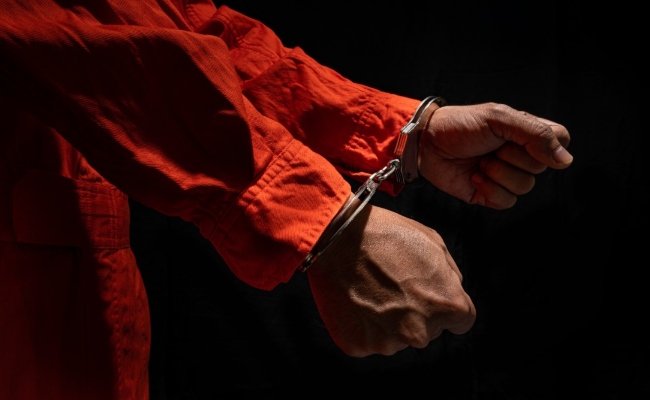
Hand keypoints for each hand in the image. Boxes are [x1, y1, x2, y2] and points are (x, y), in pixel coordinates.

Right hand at [306, 202, 475, 356]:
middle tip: (393, 284)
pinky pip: (368, 339)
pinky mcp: (358, 345)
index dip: (444, 304)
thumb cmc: (387, 235)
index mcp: (449, 306)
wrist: (337, 238)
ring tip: (371, 288)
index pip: (461, 320)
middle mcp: (421, 332)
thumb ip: (450, 276)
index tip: (428, 292)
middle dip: (416, 312)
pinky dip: (364, 325)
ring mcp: (388, 343)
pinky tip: (356, 299)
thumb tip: (452, 293)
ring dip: (388, 320)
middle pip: (427, 330)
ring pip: (396, 337)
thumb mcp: (435, 244)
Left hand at [419, 102, 572, 208]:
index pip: (560, 140)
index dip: (548, 146)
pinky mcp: (489, 194)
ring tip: (479, 161)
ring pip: (524, 187)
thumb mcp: (499, 119)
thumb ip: (535, 134)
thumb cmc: (460, 125)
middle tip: (489, 147)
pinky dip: (489, 190)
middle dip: (511, 158)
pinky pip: (506, 202)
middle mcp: (519, 155)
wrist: (427, 143)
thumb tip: (564, 160)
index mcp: (526, 132)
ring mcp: (505, 175)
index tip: (523, 140)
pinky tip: (474, 176)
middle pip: (540, 168)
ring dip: (498, 174)